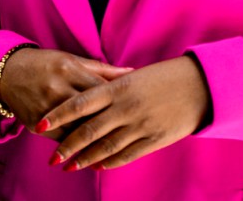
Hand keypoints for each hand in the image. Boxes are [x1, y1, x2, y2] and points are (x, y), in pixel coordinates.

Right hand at [0, 48, 132, 140]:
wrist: (6, 73)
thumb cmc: (46, 64)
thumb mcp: (72, 60)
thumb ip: (103, 70)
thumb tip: (133, 71)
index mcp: (69, 69)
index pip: (100, 89)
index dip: (119, 100)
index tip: (134, 108)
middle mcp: (57, 88)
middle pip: (89, 111)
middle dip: (109, 122)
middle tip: (128, 131)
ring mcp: (44, 108)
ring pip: (75, 128)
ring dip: (93, 139)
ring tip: (113, 145)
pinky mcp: (34, 124)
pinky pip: (59, 138)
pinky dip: (74, 144)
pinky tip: (89, 150)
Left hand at [39, 55, 210, 170]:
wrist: (201, 85)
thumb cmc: (166, 76)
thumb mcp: (136, 77)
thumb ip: (112, 87)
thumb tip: (89, 96)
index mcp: (120, 88)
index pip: (81, 103)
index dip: (59, 116)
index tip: (41, 125)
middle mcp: (126, 107)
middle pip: (89, 130)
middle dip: (67, 146)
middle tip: (51, 158)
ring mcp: (140, 125)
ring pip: (105, 146)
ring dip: (84, 158)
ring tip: (68, 166)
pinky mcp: (154, 139)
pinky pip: (126, 155)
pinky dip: (109, 162)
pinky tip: (97, 166)